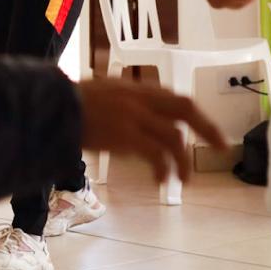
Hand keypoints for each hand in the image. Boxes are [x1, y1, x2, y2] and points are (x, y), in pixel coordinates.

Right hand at [77, 78, 226, 183]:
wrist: (49, 108)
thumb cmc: (68, 106)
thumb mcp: (101, 95)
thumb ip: (125, 105)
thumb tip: (141, 120)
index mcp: (135, 88)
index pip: (176, 98)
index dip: (198, 114)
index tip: (210, 130)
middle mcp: (138, 98)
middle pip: (184, 108)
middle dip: (206, 128)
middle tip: (221, 146)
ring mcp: (133, 116)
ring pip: (173, 137)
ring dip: (182, 161)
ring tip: (183, 181)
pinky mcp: (125, 135)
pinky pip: (156, 154)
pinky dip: (163, 169)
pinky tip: (161, 181)